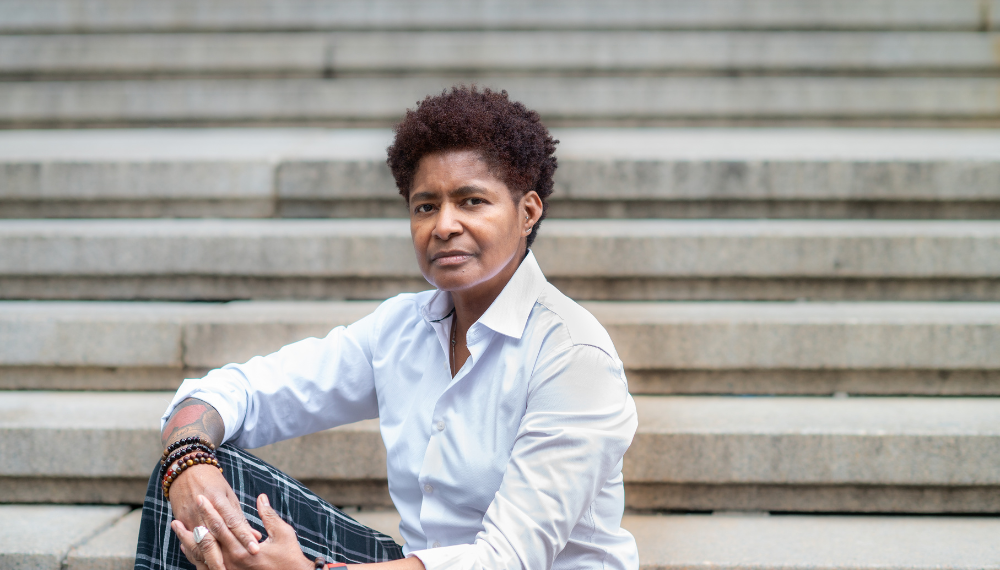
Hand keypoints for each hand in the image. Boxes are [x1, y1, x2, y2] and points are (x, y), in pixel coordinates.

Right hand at [168, 463, 261, 567]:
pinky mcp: (181, 522)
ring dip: (209, 560)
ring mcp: (190, 518)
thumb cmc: (212, 481)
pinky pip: (188, 543)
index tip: (255, 548)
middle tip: (233, 568)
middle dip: (223, 556)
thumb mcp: (229, 494)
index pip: (234, 522)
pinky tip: (204, 565)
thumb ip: (239, 517)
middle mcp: (203, 511)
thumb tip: (255, 536)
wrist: (185, 470)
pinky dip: (196, 555)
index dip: (244, 536)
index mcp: (219, 500)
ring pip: (199, 545)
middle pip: (214, 538)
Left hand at [173, 493, 312, 569]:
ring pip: (201, 556)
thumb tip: (260, 498)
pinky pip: (205, 566)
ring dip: (188, 542)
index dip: (209, 511)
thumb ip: (268, 515)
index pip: (220, 526)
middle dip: (191, 526)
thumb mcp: (282, 534)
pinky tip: (188, 548)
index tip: (200, 498)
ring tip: (178, 529)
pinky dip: (195, 556)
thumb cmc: (289, 558)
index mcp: (242, 549)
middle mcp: (231, 561)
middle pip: (205, 541)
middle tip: (178, 516)